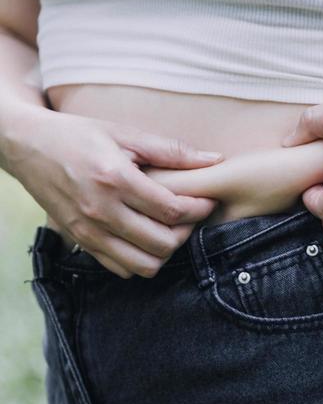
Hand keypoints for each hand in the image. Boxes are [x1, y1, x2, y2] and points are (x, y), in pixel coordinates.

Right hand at [8, 106, 222, 277]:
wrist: (28, 147)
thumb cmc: (78, 136)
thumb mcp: (124, 134)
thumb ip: (170, 151)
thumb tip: (214, 159)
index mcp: (115, 179)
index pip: (171, 210)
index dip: (198, 210)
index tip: (207, 202)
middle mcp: (101, 210)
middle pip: (162, 243)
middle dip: (185, 233)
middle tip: (189, 217)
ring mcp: (89, 232)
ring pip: (144, 265)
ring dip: (165, 252)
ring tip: (168, 231)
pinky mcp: (82, 243)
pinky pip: (122, 269)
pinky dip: (140, 260)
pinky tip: (144, 239)